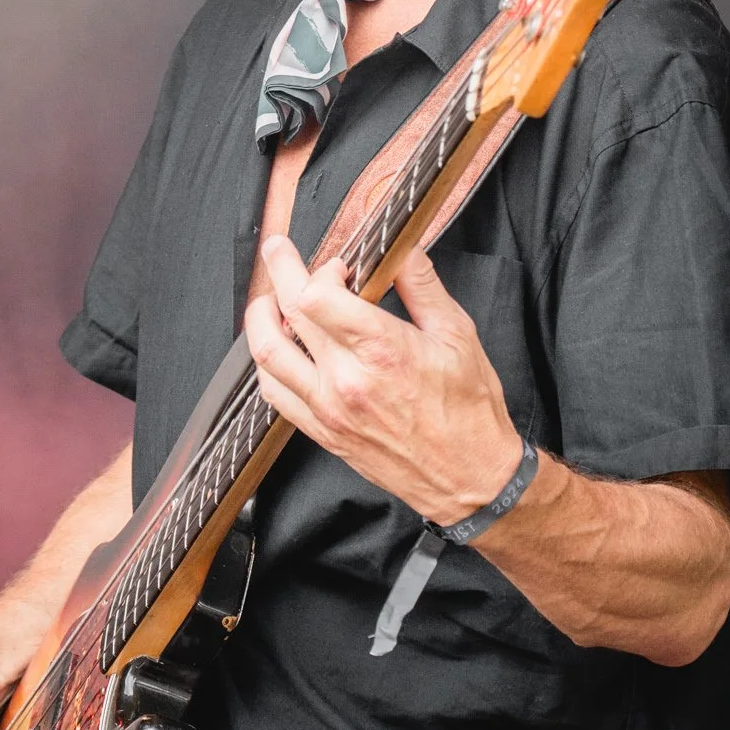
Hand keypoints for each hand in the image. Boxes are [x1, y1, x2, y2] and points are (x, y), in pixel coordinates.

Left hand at [243, 236, 523, 526]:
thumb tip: (402, 251)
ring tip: (268, 298)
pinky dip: (267, 364)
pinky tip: (279, 349)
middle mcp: (347, 380)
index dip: (322, 271)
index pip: (318, 297)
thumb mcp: (459, 335)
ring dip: (261, 318)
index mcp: (382, 350)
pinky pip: (275, 393)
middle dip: (280, 272)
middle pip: (288, 314)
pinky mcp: (322, 431)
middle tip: (279, 251)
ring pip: (268, 354)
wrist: (468, 478)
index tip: (340, 267)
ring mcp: (329, 408)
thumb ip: (423, 287)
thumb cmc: (468, 411)